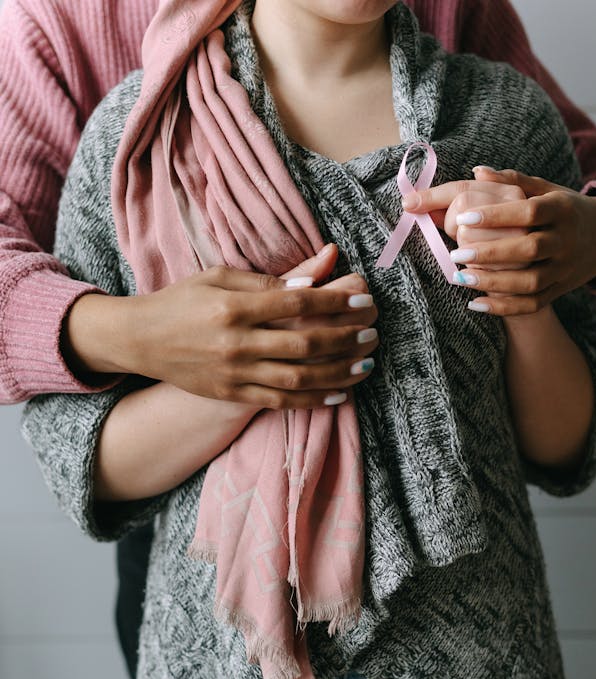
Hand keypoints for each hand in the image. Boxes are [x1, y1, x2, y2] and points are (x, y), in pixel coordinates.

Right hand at [62, 245, 379, 407]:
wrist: (139, 340)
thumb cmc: (182, 301)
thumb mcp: (220, 277)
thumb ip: (270, 280)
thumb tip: (318, 274)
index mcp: (232, 306)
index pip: (296, 303)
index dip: (335, 301)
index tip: (362, 298)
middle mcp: (235, 343)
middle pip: (304, 343)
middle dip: (345, 339)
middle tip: (372, 333)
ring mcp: (235, 374)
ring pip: (299, 378)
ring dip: (338, 373)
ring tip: (366, 364)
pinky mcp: (233, 395)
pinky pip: (281, 402)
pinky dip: (313, 400)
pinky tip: (340, 393)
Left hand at [402, 167, 595, 315]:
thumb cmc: (564, 209)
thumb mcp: (546, 189)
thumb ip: (512, 181)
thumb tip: (477, 172)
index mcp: (562, 209)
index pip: (529, 212)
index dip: (497, 216)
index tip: (464, 218)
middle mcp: (566, 240)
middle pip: (530, 249)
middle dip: (491, 253)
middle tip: (456, 254)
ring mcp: (564, 268)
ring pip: (530, 281)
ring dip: (494, 283)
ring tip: (461, 278)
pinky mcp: (559, 290)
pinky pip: (532, 304)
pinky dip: (504, 308)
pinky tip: (476, 304)